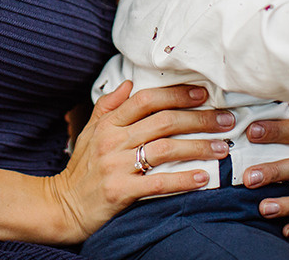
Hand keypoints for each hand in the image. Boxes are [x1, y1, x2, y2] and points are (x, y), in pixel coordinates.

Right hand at [46, 81, 233, 241]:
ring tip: (222, 148)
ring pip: (165, 149)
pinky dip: (182, 180)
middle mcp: (113, 140)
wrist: (62, 205)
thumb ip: (108, 106)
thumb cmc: (82, 168)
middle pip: (163, 122)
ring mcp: (116, 166)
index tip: (203, 93)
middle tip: (226, 120)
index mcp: (108, 123)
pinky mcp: (120, 191)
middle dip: (199, 119)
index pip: (146, 100)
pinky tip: (202, 178)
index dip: (176, 94)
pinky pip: (157, 183)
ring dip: (198, 147)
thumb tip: (128, 83)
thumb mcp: (90, 132)